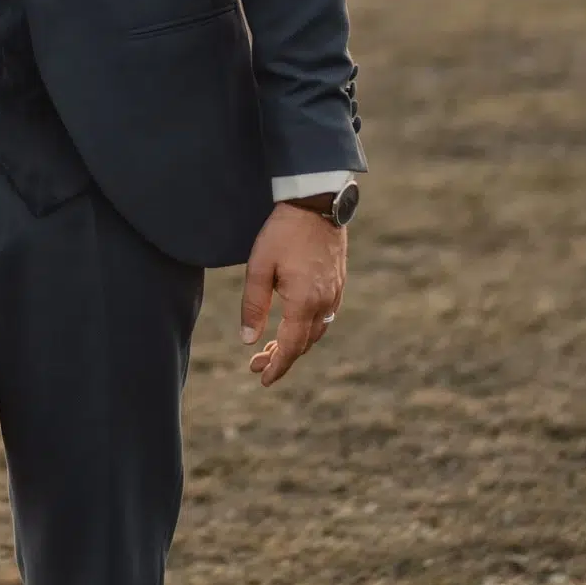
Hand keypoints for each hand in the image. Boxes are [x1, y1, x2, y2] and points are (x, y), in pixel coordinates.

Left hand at [238, 202, 346, 387]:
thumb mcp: (259, 268)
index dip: (277, 366)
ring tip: (270, 348)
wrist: (316, 205)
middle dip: (281, 358)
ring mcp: (334, 294)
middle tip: (257, 366)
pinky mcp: (337, 284)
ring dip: (294, 344)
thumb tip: (248, 341)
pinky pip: (324, 317)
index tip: (262, 379)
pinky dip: (306, 329)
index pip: (290, 347)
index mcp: (304, 303)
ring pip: (315, 332)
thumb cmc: (283, 234)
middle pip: (304, 344)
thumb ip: (253, 306)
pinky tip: (292, 325)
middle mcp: (324, 303)